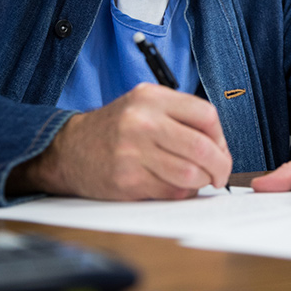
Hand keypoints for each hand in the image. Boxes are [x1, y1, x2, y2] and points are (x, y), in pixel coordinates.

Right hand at [9, 83, 232, 200]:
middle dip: (220, 166)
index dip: (220, 137)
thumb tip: (220, 148)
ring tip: (197, 180)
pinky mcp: (127, 180)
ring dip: (202, 182)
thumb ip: (180, 117)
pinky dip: (180, 193)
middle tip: (220, 174)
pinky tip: (173, 186)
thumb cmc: (116, 128)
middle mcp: (142, 121)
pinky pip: (171, 192)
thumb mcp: (144, 106)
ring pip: (190, 174)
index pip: (206, 115)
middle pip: (202, 148)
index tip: (220, 149)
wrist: (69, 149)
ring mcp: (133, 152)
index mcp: (151, 97)